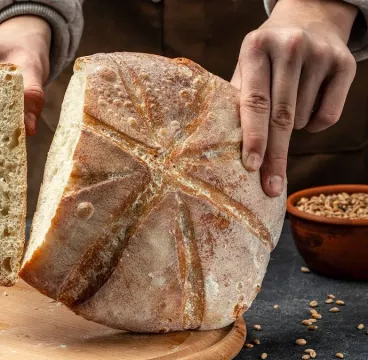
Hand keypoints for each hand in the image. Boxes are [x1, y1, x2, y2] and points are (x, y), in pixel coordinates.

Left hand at [231, 0, 357, 196]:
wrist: (308, 18)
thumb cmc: (267, 55)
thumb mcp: (246, 65)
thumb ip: (237, 98)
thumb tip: (224, 145)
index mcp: (256, 48)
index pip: (254, 102)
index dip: (253, 137)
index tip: (250, 166)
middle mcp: (289, 47)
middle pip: (281, 117)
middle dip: (275, 156)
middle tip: (270, 186)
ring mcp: (320, 54)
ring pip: (302, 118)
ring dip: (291, 129)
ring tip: (284, 108)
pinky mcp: (345, 63)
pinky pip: (328, 116)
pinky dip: (314, 126)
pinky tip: (307, 110)